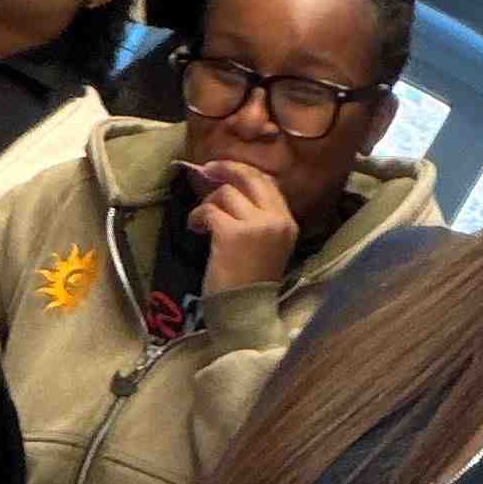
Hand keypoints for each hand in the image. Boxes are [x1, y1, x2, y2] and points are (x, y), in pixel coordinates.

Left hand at [188, 157, 299, 300]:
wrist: (244, 313)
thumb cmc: (251, 284)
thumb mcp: (266, 246)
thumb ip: (259, 218)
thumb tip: (231, 188)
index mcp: (287, 222)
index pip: (267, 183)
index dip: (243, 172)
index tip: (224, 170)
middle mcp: (276, 220)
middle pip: (249, 178)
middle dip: (225, 169)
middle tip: (206, 170)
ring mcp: (255, 226)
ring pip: (225, 193)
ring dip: (207, 204)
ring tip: (201, 223)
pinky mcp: (231, 234)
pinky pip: (209, 210)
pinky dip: (197, 217)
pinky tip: (195, 229)